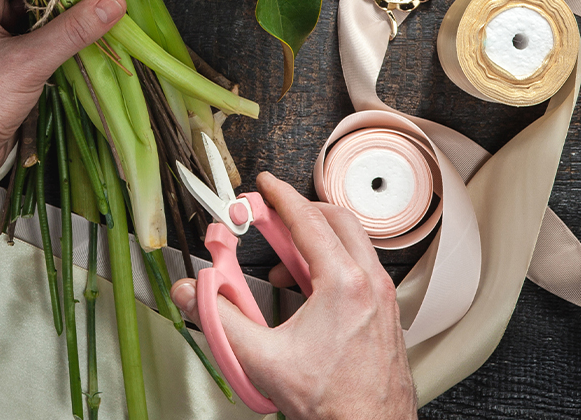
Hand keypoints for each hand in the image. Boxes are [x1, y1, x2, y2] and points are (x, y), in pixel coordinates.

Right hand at [171, 172, 416, 419]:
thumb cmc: (335, 404)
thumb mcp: (264, 360)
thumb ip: (220, 320)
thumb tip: (193, 294)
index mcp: (344, 284)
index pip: (308, 220)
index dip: (281, 196)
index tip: (266, 184)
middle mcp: (371, 285)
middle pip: (339, 220)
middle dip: (304, 209)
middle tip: (276, 213)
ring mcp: (384, 300)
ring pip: (354, 244)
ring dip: (319, 239)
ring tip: (286, 261)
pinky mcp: (387, 315)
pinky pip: (362, 268)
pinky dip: (334, 263)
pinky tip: (309, 291)